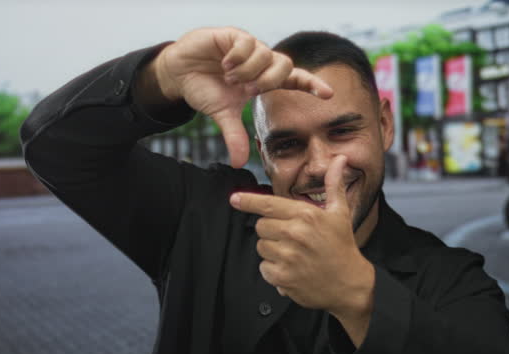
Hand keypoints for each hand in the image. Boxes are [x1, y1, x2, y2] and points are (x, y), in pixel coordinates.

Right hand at [148, 27, 332, 167]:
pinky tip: (224, 65)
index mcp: (263, 79)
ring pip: (266, 54)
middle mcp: (261, 61)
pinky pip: (247, 43)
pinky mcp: (233, 35)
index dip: (312, 85)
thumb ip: (234, 135)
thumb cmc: (205, 89)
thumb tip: (238, 163)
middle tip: (247, 91)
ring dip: (248, 71)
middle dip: (268, 81)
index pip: (295, 79)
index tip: (329, 94)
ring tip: (229, 78)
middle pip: (285, 65)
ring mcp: (248, 46)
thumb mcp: (222, 115)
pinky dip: (237, 58)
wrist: (179, 72)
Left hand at [229, 155, 374, 323]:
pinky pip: (263, 268)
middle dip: (271, 230)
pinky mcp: (283, 277)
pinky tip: (292, 269)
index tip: (234, 199)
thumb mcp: (340, 213)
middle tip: (291, 237)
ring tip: (293, 254)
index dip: (248, 201)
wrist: (350, 284)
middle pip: (261, 226)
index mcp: (307, 215)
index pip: (268, 204)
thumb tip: (339, 159)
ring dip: (272, 250)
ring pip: (261, 247)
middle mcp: (295, 233)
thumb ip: (334, 184)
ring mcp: (288, 256)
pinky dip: (273, 270)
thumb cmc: (342, 247)